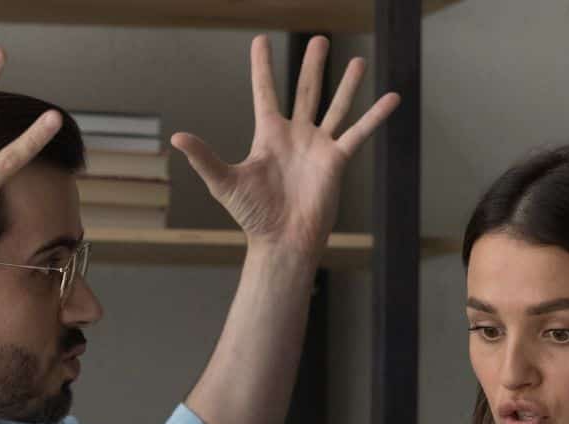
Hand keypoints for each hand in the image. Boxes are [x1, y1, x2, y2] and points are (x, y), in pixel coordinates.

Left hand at [170, 35, 399, 253]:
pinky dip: (376, 116)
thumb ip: (204, 157)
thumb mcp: (224, 182)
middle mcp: (295, 135)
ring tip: (357, 60)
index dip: (262, 67)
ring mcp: (318, 146)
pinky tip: (392, 97)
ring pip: (335, 106)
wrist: (282, 240)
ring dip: (346, 84)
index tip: (260, 40)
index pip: (265, 91)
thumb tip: (176, 137)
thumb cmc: (253, 215)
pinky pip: (359, 133)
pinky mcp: (337, 160)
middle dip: (312, 65)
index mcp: (268, 134)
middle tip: (320, 39)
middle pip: (305, 91)